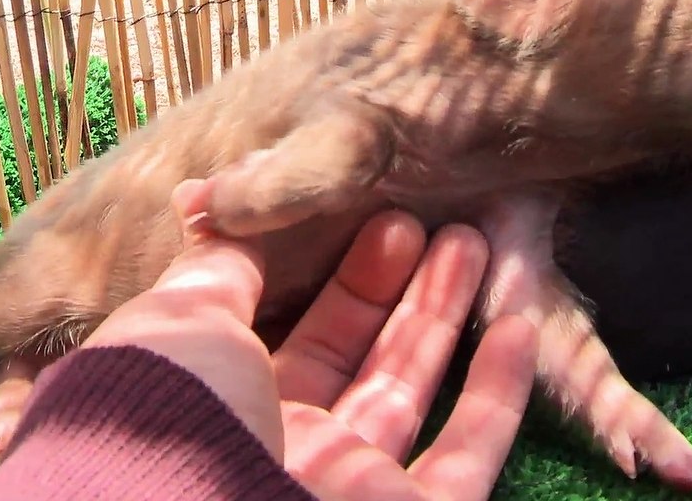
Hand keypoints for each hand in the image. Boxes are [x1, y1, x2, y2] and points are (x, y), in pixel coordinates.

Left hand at [81, 179, 538, 500]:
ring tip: (475, 243)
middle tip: (435, 223)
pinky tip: (517, 328)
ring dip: (445, 319)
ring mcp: (354, 487)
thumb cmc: (174, 414)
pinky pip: (468, 455)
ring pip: (413, 393)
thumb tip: (231, 229)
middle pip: (360, 357)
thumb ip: (215, 277)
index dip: (339, 277)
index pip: (297, 334)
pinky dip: (499, 395)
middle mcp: (292, 450)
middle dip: (399, 286)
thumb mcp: (176, 324)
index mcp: (229, 408)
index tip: (379, 217)